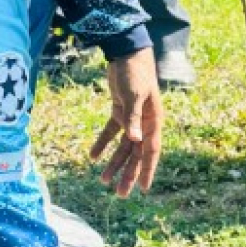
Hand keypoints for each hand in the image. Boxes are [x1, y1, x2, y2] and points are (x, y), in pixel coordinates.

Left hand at [91, 48, 161, 196]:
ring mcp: (132, 118)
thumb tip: (134, 140)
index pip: (150, 151)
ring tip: (103, 180)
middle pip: (136, 154)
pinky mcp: (119, 110)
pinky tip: (92, 156)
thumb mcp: (134, 94)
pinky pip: (111, 132)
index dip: (146, 171)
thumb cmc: (135, 72)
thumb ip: (132, 118)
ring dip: (114, 163)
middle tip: (120, 194)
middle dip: (128, 174)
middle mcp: (144, 123)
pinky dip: (102, 144)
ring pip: (123, 146)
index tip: (143, 189)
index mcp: (153, 121)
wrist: (127, 52)